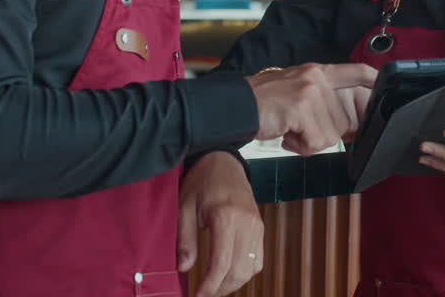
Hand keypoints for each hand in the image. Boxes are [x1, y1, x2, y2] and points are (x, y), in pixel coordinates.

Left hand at [178, 152, 263, 296]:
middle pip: (239, 270)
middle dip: (221, 288)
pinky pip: (258, 260)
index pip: (222, 263)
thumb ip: (185, 238)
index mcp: (226, 216)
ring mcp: (257, 226)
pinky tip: (228, 273)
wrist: (224, 161)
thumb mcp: (184, 205)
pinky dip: (245, 272)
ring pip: (251, 268)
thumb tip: (184, 268)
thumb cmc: (202, 181)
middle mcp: (247, 223)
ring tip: (213, 287)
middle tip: (203, 294)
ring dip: (233, 283)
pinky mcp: (261, 228)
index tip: (198, 296)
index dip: (210, 286)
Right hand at [247, 63, 376, 155]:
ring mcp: (310, 92)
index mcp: (318, 72)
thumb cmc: (265, 104)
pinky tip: (286, 135)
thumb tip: (348, 123)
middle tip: (302, 127)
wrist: (235, 107)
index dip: (374, 81)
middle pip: (346, 120)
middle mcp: (317, 78)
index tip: (384, 87)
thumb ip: (322, 98)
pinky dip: (300, 147)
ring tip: (290, 129)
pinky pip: (316, 142)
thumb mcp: (297, 90)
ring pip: (331, 135)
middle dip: (326, 132)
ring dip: (310, 141)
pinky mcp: (301, 108)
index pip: (357, 72)